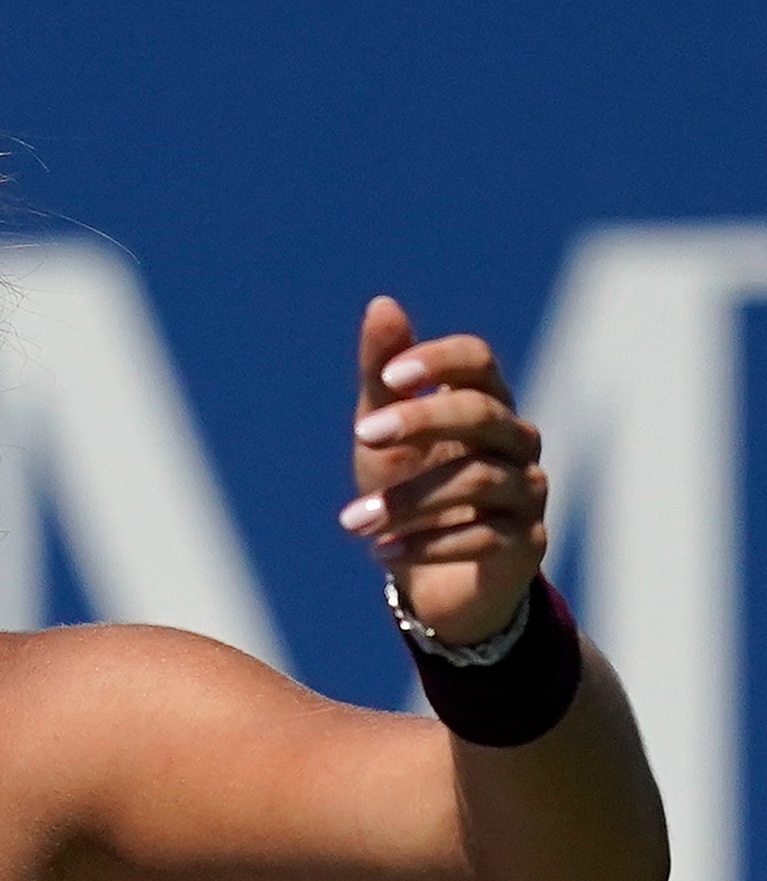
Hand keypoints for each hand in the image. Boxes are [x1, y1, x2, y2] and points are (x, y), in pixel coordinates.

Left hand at [338, 296, 546, 644]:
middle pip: (482, 413)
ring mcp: (527, 491)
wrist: (430, 576)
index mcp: (483, 402)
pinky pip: (485, 536)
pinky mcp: (527, 543)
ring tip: (352, 522)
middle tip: (360, 438)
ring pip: (478, 479)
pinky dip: (427, 544)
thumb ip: (383, 376)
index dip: (440, 360)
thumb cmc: (409, 486)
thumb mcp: (383, 431)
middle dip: (419, 422)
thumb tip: (381, 304)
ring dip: (407, 500)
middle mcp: (516, 440)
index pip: (479, 360)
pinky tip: (381, 553)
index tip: (391, 378)